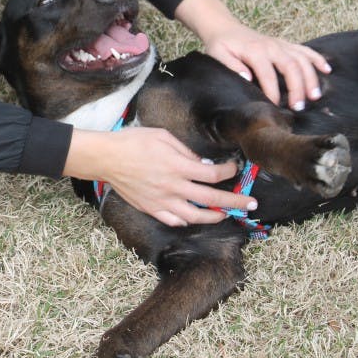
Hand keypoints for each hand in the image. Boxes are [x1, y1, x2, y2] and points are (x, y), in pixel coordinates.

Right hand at [64, 127, 257, 226]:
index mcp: (178, 166)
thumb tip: (202, 164)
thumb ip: (185, 151)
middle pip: (212, 199)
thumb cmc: (133, 141)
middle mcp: (174, 187)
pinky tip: (194, 216)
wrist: (106, 158)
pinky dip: (187, 220)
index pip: (213, 175)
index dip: (230, 172)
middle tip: (251, 203)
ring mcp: (162, 201)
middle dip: (236, 201)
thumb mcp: (163, 137)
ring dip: (215, 216)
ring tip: (225, 214)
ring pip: (196, 216)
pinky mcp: (151, 208)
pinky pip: (174, 220)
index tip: (235, 169)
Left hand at [174, 0, 330, 109]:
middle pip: (291, 66)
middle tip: (299, 107)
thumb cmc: (221, 44)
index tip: (275, 107)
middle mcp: (271, 46)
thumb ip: (231, 66)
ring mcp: (280, 44)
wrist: (224, 27)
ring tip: (315, 96)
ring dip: (311, 77)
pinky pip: (305, 50)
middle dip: (298, 87)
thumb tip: (247, 78)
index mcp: (255, 51)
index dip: (272, 92)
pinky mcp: (285, 44)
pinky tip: (327, 70)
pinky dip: (317, 58)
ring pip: (302, 59)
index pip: (267, 74)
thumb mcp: (218, 55)